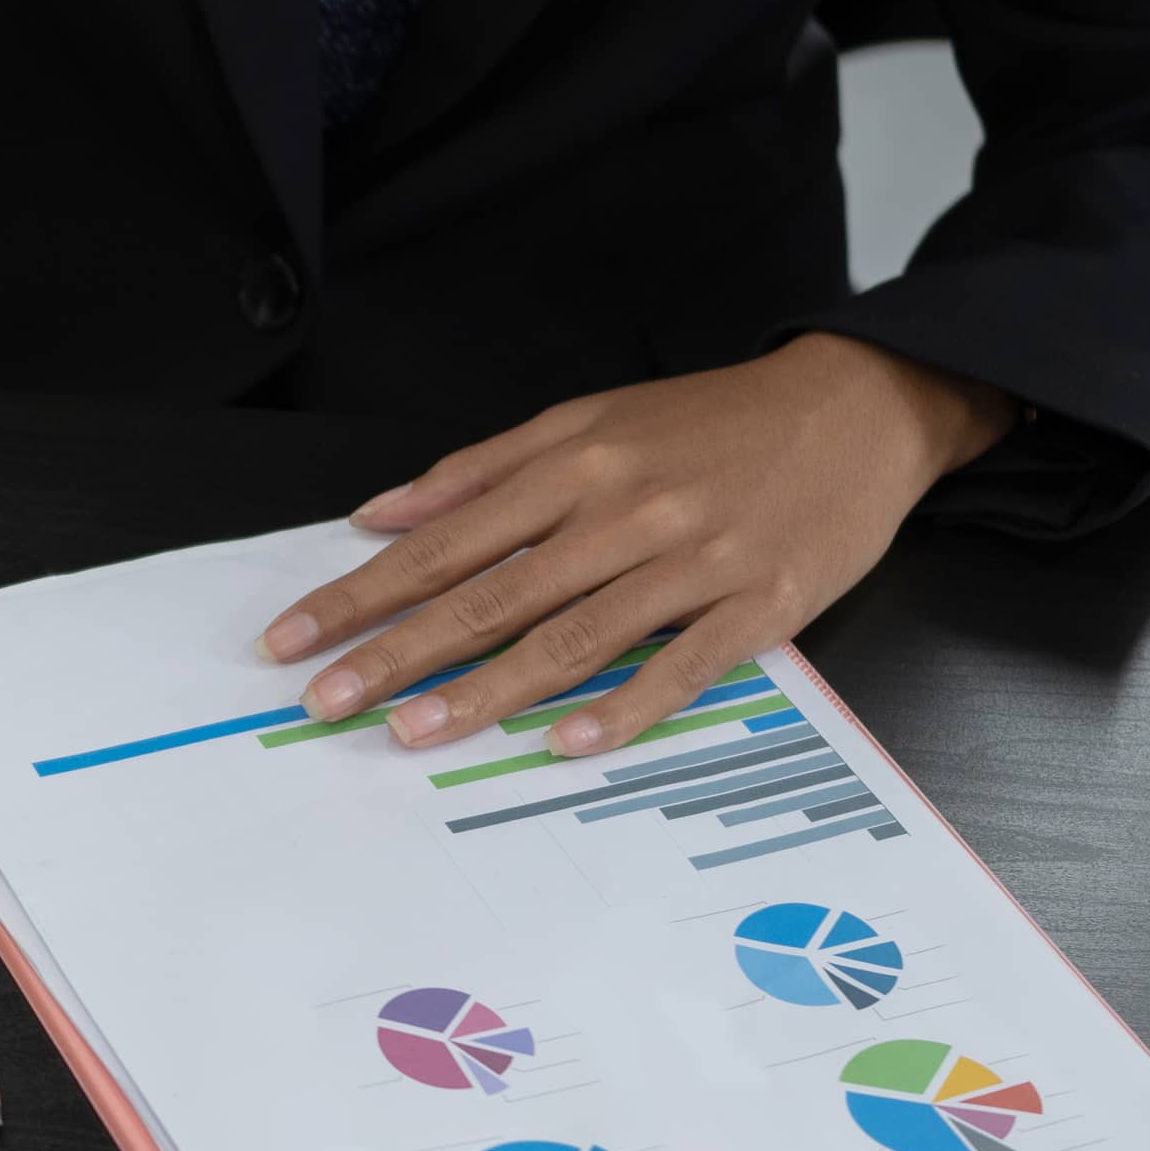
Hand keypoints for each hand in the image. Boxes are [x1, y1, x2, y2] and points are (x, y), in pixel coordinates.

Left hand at [256, 334, 1015, 755]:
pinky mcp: (759, 605)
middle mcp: (621, 512)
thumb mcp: (589, 417)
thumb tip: (380, 512)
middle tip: (325, 701)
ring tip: (411, 732)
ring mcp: (691, 561)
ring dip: (483, 691)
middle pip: (489, 595)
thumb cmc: (711, 421)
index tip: (294, 637)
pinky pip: (679, 665)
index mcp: (572, 464)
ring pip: (570, 636)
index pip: (443, 542)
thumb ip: (481, 470)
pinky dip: (621, 705)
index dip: (362, 593)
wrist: (855, 408)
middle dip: (396, 652)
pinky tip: (564, 742)